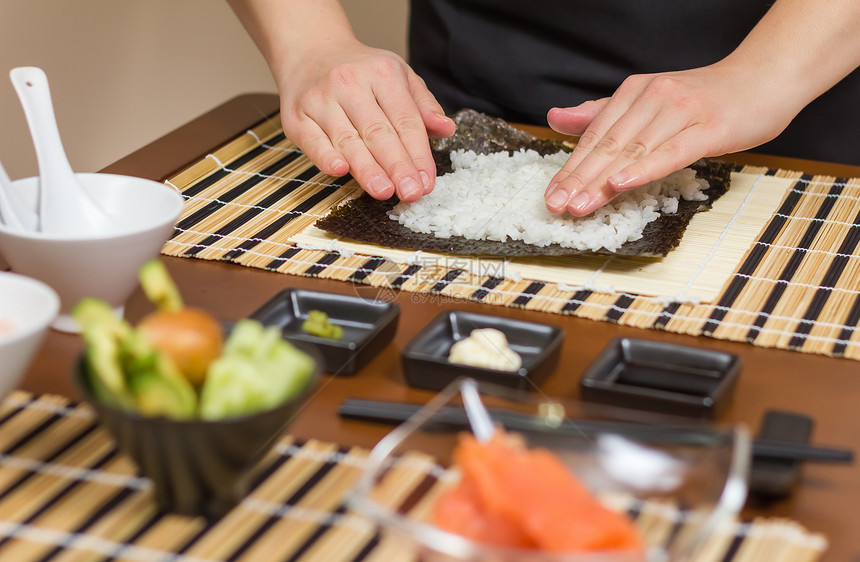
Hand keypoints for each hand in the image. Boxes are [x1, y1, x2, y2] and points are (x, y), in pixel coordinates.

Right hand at [277, 39, 455, 200]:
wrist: (309, 49)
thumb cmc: (360, 71)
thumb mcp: (398, 75)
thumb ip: (422, 104)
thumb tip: (447, 129)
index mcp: (382, 74)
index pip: (406, 120)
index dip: (419, 154)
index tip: (427, 181)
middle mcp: (350, 84)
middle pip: (378, 132)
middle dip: (397, 166)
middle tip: (411, 193)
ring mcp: (321, 100)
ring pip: (348, 140)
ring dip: (367, 169)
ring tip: (384, 191)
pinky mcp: (297, 116)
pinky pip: (313, 141)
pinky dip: (325, 156)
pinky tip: (340, 171)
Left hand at [543, 62, 803, 215]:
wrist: (766, 78)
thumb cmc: (706, 97)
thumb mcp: (649, 101)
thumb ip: (602, 113)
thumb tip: (556, 118)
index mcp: (635, 92)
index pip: (595, 135)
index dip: (571, 167)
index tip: (550, 196)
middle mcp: (653, 97)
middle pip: (608, 145)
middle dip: (578, 179)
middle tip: (556, 207)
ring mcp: (681, 111)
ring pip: (633, 151)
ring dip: (602, 181)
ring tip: (578, 205)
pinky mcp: (709, 127)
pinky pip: (670, 152)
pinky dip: (643, 169)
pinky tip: (620, 183)